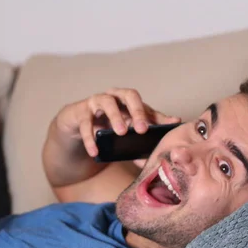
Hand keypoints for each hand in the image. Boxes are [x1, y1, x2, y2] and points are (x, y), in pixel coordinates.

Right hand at [54, 88, 180, 164]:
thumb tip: (170, 133)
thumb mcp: (126, 128)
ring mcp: (96, 102)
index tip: (162, 126)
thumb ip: (146, 130)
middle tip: (142, 129)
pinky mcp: (81, 112)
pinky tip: (95, 152)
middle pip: (128, 95)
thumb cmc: (105, 124)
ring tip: (121, 133)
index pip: (143, 103)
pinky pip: (86, 124)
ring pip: (107, 103)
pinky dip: (90, 138)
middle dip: (136, 111)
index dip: (153, 114)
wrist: (76, 125)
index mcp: (126, 101)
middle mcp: (113, 97)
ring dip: (115, 117)